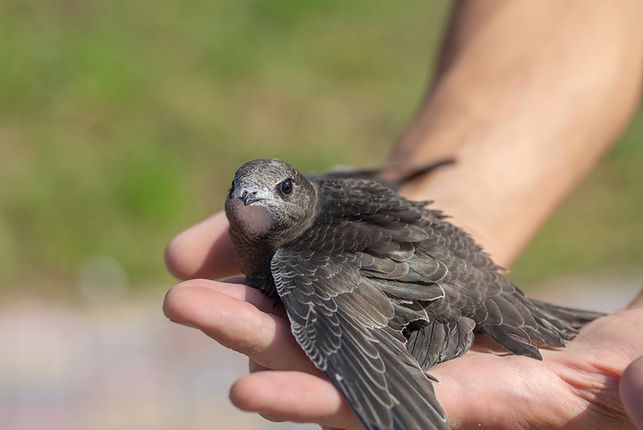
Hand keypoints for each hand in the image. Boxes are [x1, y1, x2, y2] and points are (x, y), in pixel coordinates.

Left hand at [164, 212, 642, 428]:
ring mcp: (419, 343)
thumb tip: (640, 394)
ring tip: (193, 287)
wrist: (608, 340)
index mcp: (483, 399)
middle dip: (261, 339)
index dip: (321, 402)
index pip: (389, 406)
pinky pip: (349, 300)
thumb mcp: (641, 365)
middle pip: (333, 362)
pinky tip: (257, 273)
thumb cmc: (633, 357)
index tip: (248, 394)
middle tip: (186, 305)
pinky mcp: (415, 310)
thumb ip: (637, 377)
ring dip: (264, 310)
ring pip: (328, 328)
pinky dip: (303, 287)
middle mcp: (435, 378)